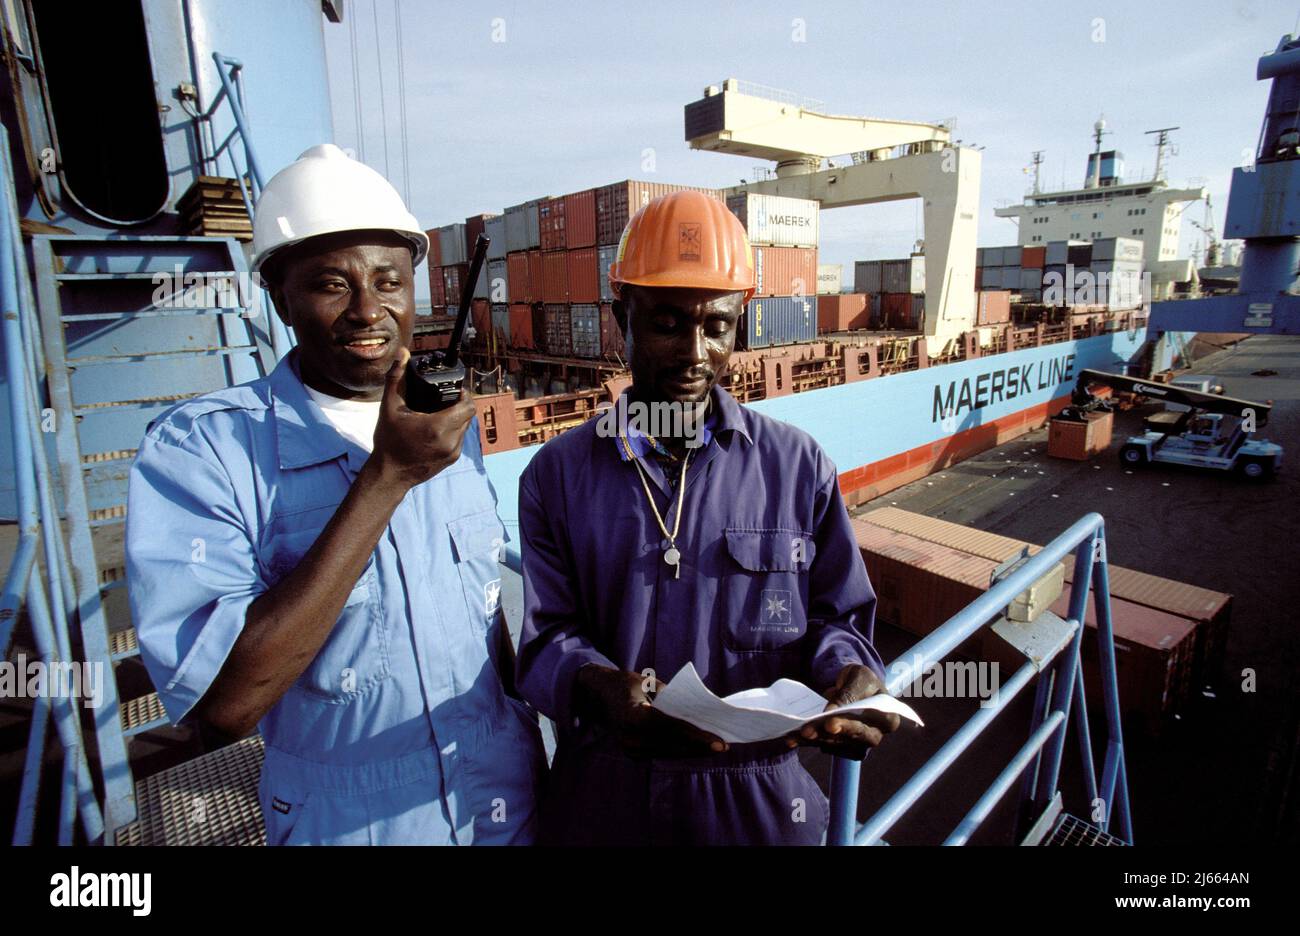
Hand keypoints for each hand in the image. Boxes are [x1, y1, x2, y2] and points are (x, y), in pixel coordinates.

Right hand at [368, 347, 476, 491]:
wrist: (389, 474)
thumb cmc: (388, 441)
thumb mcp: (389, 407)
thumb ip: (396, 377)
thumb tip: (403, 353)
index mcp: (438, 426)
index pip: (468, 406)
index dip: (464, 395)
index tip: (454, 389)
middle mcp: (450, 440)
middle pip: (467, 415)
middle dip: (459, 405)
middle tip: (445, 399)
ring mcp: (453, 452)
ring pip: (464, 427)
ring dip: (456, 418)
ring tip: (439, 413)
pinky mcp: (451, 460)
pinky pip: (459, 439)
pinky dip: (452, 431)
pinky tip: (437, 429)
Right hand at [576, 665, 727, 758]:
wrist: (600, 694)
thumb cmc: (628, 683)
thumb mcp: (650, 683)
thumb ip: (673, 698)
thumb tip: (701, 714)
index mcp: (631, 714)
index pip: (670, 728)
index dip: (696, 736)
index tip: (718, 741)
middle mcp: (628, 736)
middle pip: (672, 745)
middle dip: (699, 746)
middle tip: (724, 746)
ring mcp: (629, 748)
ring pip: (669, 752)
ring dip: (693, 751)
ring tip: (715, 748)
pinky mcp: (632, 753)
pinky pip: (662, 753)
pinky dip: (680, 750)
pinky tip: (697, 748)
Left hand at [785, 664, 900, 759]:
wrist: (854, 684)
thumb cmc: (863, 680)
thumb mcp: (860, 677)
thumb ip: (849, 692)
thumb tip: (831, 711)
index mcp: (887, 719)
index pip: (868, 727)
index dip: (849, 727)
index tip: (830, 723)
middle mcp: (873, 735)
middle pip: (849, 739)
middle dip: (826, 735)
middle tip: (807, 731)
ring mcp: (856, 741)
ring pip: (833, 743)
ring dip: (813, 739)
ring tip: (794, 735)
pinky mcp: (840, 742)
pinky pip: (822, 743)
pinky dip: (807, 741)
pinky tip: (791, 738)